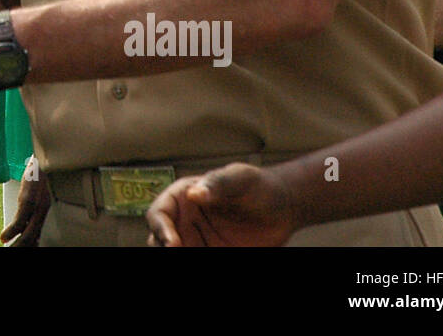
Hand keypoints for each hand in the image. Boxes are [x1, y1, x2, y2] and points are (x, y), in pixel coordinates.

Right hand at [1, 159, 50, 247]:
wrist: (44, 153)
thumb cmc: (38, 169)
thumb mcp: (38, 188)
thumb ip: (34, 203)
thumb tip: (26, 217)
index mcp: (45, 208)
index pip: (39, 233)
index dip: (32, 244)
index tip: (25, 248)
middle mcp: (43, 209)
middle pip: (34, 237)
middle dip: (23, 246)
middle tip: (12, 250)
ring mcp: (37, 205)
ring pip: (28, 233)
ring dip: (17, 244)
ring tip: (7, 248)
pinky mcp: (28, 199)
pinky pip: (19, 221)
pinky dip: (10, 232)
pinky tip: (3, 237)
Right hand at [145, 163, 296, 246]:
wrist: (284, 209)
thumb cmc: (258, 186)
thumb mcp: (239, 178)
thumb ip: (217, 183)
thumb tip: (194, 194)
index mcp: (183, 197)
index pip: (159, 213)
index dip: (161, 228)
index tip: (173, 244)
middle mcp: (185, 221)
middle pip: (159, 239)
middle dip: (162, 248)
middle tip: (178, 253)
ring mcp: (197, 240)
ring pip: (174, 252)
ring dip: (175, 256)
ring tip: (196, 254)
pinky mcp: (212, 253)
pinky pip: (196, 261)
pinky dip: (194, 264)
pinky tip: (215, 254)